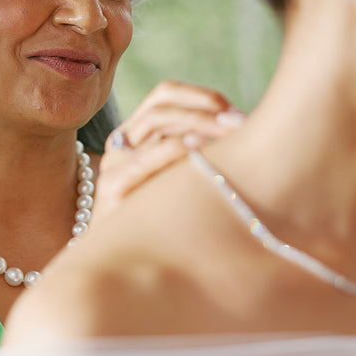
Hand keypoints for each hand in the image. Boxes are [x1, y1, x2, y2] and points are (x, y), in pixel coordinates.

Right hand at [94, 80, 242, 218]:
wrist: (117, 261)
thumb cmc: (157, 221)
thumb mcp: (175, 179)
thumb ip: (196, 153)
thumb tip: (243, 130)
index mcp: (136, 132)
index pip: (165, 94)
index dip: (201, 95)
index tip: (233, 110)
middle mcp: (122, 141)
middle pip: (164, 106)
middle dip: (206, 111)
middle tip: (240, 124)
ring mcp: (114, 161)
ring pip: (157, 123)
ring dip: (199, 124)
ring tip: (229, 134)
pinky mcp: (111, 185)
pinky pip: (145, 158)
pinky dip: (174, 148)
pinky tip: (200, 150)